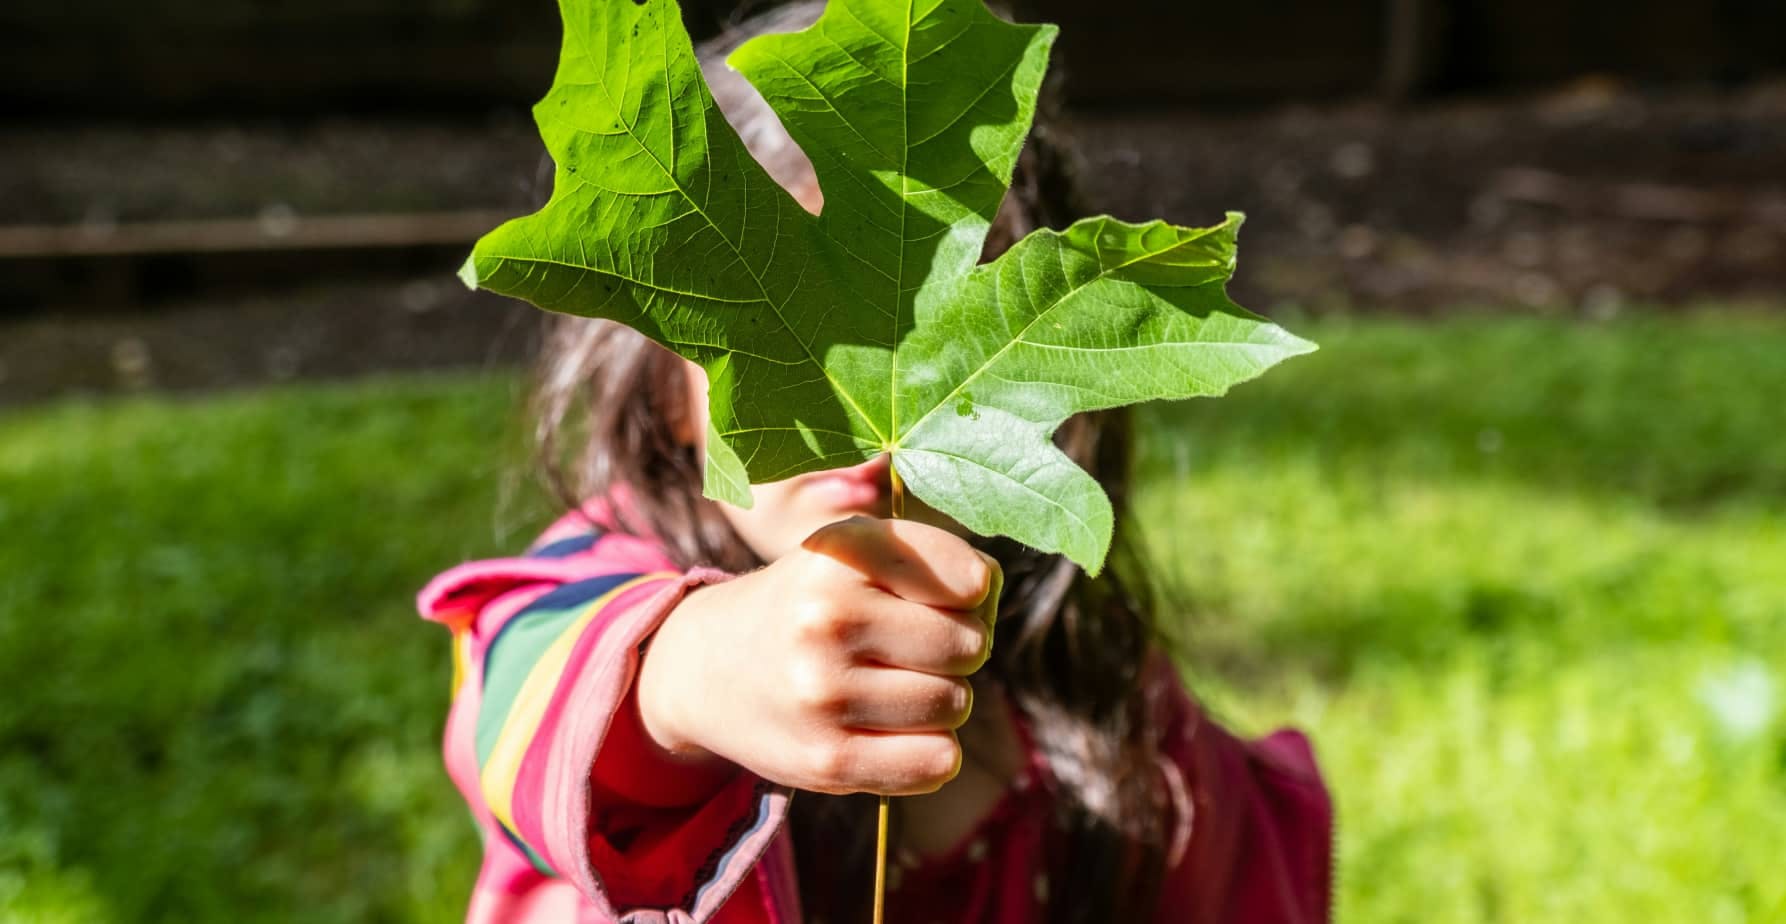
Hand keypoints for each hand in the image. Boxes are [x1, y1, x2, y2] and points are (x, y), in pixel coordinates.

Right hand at [637, 516, 1000, 795]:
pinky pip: (937, 762)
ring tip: (892, 685)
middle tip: (912, 648)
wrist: (708, 667)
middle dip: (957, 648)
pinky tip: (894, 730)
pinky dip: (932, 750)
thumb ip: (934, 560)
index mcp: (841, 552)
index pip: (969, 579)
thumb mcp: (854, 551)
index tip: (940, 597)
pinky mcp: (828, 760)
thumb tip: (988, 593)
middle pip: (970, 645)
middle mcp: (827, 618)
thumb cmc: (811, 603)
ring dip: (941, 699)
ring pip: (956, 704)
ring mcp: (824, 692)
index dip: (971, 591)